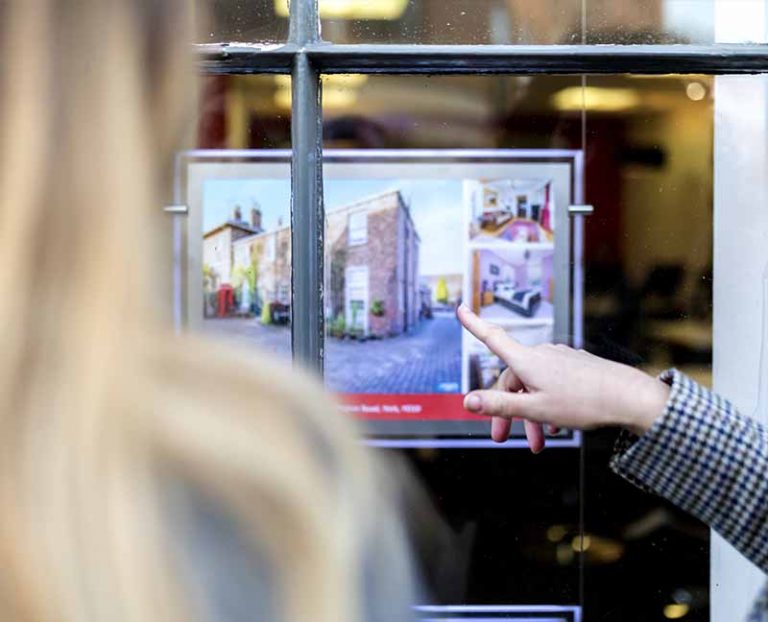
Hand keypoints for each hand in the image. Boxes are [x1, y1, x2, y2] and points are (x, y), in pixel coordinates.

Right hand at [457, 304, 669, 451]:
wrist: (628, 397)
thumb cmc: (583, 402)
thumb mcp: (535, 409)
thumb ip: (499, 405)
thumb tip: (467, 401)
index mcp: (527, 361)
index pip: (492, 337)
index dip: (474, 324)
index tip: (460, 308)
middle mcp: (541, 354)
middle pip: (512, 379)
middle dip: (506, 409)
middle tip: (502, 437)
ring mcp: (560, 359)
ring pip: (533, 385)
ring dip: (530, 413)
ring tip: (538, 442)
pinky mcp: (575, 366)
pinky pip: (551, 384)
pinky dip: (546, 404)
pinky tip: (556, 427)